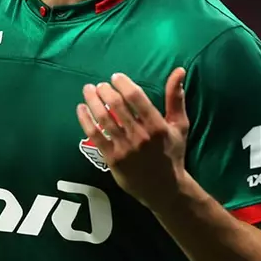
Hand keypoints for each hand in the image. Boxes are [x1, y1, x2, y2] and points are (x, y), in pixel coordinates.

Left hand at [75, 68, 189, 210]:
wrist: (164, 190)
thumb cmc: (172, 154)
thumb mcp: (179, 126)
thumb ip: (176, 98)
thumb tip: (179, 70)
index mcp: (157, 126)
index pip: (136, 97)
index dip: (123, 83)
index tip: (116, 77)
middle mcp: (140, 136)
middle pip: (116, 105)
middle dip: (105, 90)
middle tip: (101, 85)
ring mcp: (124, 149)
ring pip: (103, 118)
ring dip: (92, 100)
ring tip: (88, 90)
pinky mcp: (112, 159)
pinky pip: (94, 136)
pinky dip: (85, 119)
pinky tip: (81, 108)